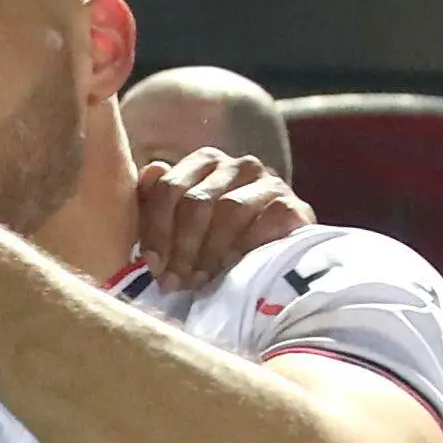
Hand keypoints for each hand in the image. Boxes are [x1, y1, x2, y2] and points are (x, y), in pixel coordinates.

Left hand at [136, 150, 314, 290]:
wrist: (279, 257)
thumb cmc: (220, 241)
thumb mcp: (181, 222)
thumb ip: (159, 198)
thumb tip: (151, 173)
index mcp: (206, 162)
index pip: (169, 187)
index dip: (157, 230)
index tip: (153, 265)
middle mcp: (238, 165)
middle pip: (197, 201)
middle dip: (181, 247)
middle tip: (174, 281)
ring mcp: (268, 182)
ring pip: (229, 210)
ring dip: (209, 252)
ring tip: (198, 281)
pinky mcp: (291, 205)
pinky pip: (262, 223)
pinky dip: (242, 249)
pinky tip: (231, 270)